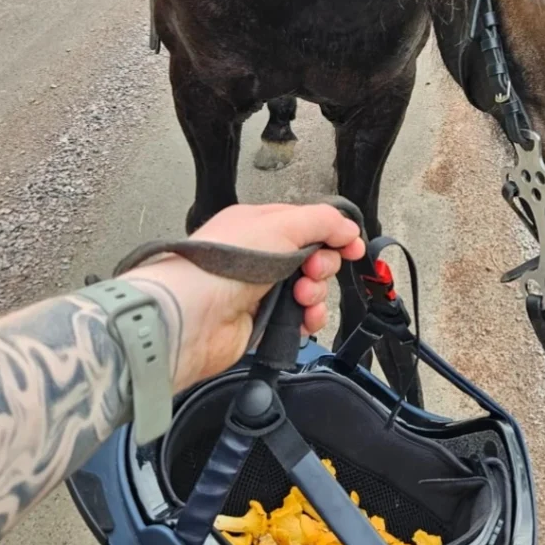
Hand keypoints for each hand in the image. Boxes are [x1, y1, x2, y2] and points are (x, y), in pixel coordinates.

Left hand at [122, 202, 365, 392]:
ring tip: (301, 297)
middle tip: (310, 271)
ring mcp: (261, 291)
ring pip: (310, 290)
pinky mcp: (262, 323)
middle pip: (314, 259)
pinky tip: (303, 318)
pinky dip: (308, 319)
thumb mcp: (280, 225)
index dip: (334, 235)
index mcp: (259, 225)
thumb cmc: (221, 265)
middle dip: (322, 266)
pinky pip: (300, 320)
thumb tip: (348, 228)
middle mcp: (260, 257)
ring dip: (316, 294)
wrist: (192, 316)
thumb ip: (322, 222)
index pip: (308, 225)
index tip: (352, 246)